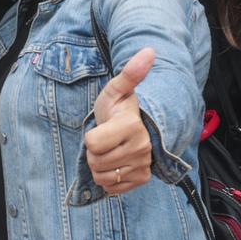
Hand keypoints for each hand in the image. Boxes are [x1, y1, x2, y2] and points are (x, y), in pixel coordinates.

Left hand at [84, 48, 155, 194]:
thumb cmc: (119, 108)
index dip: (91, 137)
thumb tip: (149, 51)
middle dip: (94, 152)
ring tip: (110, 152)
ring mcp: (142, 165)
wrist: (136, 127)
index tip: (102, 128)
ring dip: (100, 167)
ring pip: (103, 177)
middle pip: (96, 162)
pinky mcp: (141, 180)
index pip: (92, 144)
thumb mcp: (116, 90)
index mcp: (132, 126)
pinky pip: (112, 188)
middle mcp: (141, 148)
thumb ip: (129, 74)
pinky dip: (109, 179)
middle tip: (105, 140)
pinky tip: (116, 164)